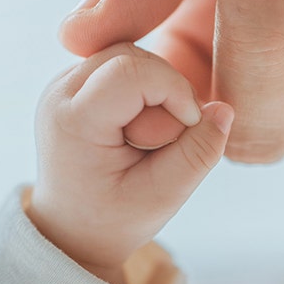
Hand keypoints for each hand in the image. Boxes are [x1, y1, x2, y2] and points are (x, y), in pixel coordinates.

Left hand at [28, 43, 233, 283]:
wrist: (71, 228)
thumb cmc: (113, 218)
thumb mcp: (163, 197)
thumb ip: (198, 154)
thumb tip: (224, 109)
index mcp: (73, 121)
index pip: (132, 71)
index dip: (175, 91)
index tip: (189, 128)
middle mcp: (59, 92)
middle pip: (133, 58)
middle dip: (166, 91)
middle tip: (165, 140)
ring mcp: (64, 83)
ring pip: (130, 55)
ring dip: (155, 90)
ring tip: (151, 136)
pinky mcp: (77, 80)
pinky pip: (123, 63)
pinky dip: (144, 89)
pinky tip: (142, 125)